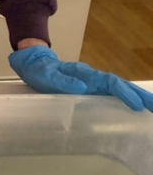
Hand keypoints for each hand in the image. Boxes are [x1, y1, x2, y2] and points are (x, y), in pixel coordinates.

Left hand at [10, 45, 152, 112]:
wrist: (34, 65)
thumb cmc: (40, 72)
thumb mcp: (47, 76)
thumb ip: (63, 81)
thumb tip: (82, 87)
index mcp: (85, 74)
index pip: (110, 82)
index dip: (124, 93)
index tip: (137, 105)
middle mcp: (93, 77)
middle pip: (120, 85)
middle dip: (139, 95)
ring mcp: (93, 83)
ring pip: (118, 90)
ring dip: (136, 98)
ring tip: (152, 109)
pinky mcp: (90, 90)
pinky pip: (111, 94)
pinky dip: (124, 100)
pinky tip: (133, 109)